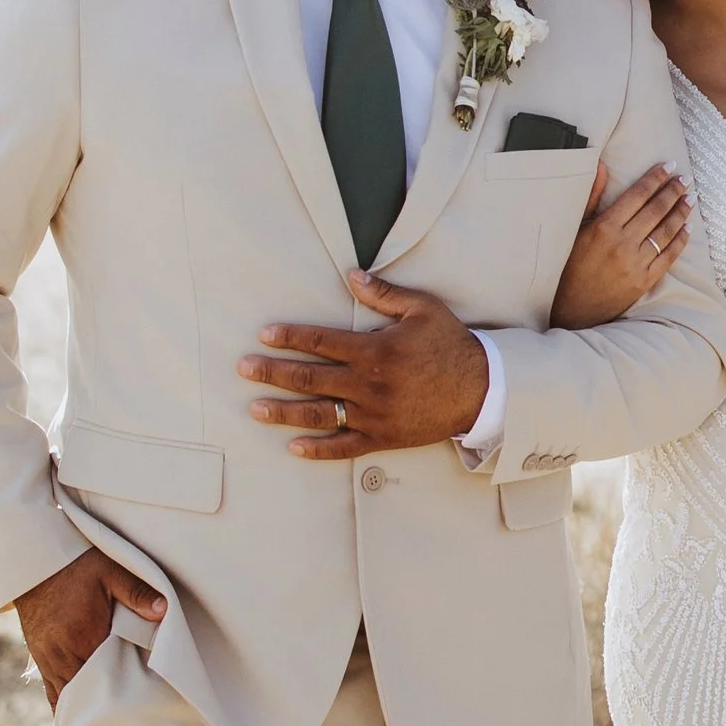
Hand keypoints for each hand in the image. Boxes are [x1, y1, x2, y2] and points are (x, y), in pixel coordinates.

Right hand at [15, 544, 164, 707]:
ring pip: (69, 697)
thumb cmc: (76, 565)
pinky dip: (66, 705)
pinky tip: (80, 718)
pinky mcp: (40, 660)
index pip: (106, 676)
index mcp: (82, 636)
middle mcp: (62, 654)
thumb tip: (163, 611)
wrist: (34, 561)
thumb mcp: (110, 571)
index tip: (141, 699)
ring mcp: (48, 660)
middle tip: (130, 715)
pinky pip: (52, 693)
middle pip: (87, 693)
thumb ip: (136, 592)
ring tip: (109, 720)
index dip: (123, 689)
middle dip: (106, 703)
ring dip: (87, 706)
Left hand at [238, 273, 490, 458]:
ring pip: (318, 414)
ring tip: (254, 408)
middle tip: (243, 369)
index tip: (265, 335)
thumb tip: (351, 275)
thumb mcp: (423, 310)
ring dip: (283, 411)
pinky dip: (317, 450)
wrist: (482, 391)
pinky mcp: (382, 437)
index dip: (290, 337)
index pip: (320, 342)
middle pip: (309, 378)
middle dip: (272, 373)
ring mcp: (373, 415)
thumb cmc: (451, 346)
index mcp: (374, 350)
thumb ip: (384, 294)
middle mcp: (368, 385)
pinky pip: (344, 447)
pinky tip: (293, 447)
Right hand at [550, 159, 689, 329]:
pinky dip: (680, 241)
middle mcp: (622, 243)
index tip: (669, 165)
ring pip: (665, 232)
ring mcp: (635, 263)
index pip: (637, 195)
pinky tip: (687, 228)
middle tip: (686, 179)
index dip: (655, 178)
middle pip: (655, 210)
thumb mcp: (576, 228)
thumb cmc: (569, 265)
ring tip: (690, 199)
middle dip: (673, 191)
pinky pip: (668, 257)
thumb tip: (601, 165)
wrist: (572, 308)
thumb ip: (592, 196)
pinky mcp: (644, 281)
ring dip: (680, 213)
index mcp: (604, 227)